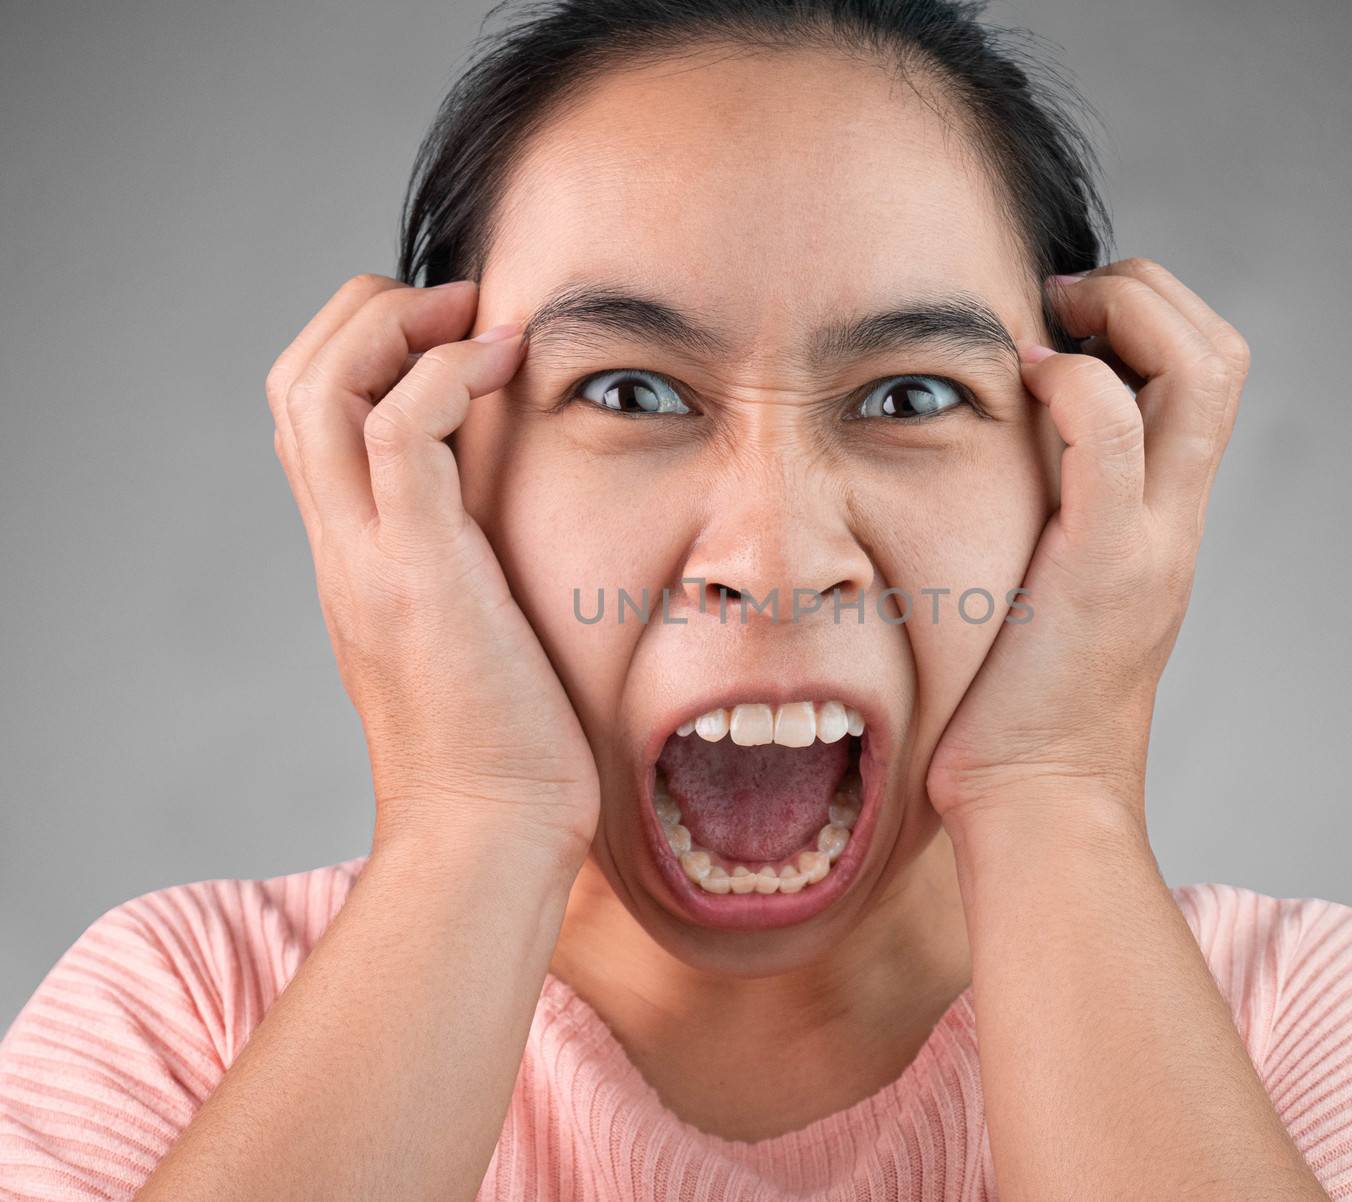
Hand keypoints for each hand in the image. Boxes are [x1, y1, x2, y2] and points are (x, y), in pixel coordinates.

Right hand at [265, 274, 598, 866]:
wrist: (489, 835)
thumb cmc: (504, 745)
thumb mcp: (475, 631)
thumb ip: (470, 564)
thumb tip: (518, 516)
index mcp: (356, 554)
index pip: (312, 413)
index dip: (364, 345)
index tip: (454, 333)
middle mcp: (344, 546)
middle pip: (297, 379)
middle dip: (367, 312)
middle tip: (457, 307)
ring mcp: (371, 558)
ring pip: (324, 388)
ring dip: (396, 325)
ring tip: (475, 321)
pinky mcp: (418, 573)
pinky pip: (399, 434)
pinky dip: (443, 375)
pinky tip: (504, 366)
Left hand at [927, 258, 1248, 830]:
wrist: (1038, 804)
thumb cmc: (1017, 711)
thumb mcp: (1051, 598)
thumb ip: (1049, 529)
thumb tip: (998, 470)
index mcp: (1164, 526)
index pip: (1208, 380)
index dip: (1152, 319)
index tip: (1066, 320)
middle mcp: (1177, 524)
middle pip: (1224, 356)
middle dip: (1150, 293)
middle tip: (1066, 299)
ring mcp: (1153, 542)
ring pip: (1201, 371)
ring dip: (1128, 312)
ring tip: (1052, 320)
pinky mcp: (1104, 565)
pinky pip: (1113, 432)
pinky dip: (1073, 380)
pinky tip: (1020, 379)